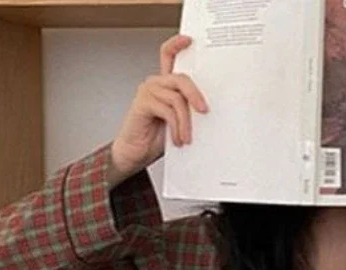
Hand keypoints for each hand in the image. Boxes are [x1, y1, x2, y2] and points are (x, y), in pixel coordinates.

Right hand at [109, 34, 207, 185]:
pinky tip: (177, 139)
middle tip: (205, 111)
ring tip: (187, 138)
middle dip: (196, 95)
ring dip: (186, 121)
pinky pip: (167, 110)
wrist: (136, 154)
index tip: (189, 40)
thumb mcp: (179, 122)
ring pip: (176, 98)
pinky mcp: (142, 103)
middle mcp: (156, 84)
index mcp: (165, 85)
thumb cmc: (156, 138)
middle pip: (181, 78)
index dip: (177, 44)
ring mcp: (148, 92)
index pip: (169, 56)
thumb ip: (188, 111)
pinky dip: (176, 126)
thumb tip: (208, 110)